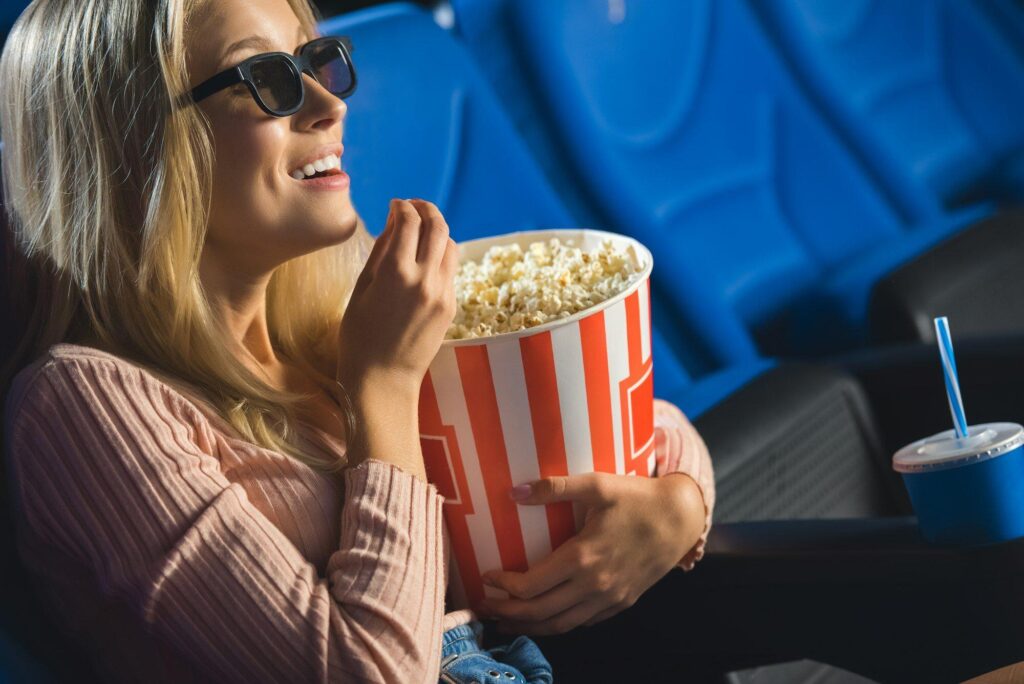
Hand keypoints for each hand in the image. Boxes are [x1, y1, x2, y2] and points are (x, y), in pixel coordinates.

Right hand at [336, 199, 457, 474]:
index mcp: (396, 272)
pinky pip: (451, 269)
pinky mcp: (451, 306)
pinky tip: (427, 259)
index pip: (408, 221)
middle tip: (414, 206)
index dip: (402, 206)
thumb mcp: (360, 290)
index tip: (395, 205)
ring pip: (450, 245)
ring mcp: (443, 292)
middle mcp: (425, 278)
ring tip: (422, 232)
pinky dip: (442, 255)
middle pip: (437, 226)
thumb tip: (393, 224)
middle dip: (425, 209)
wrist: (383, 380)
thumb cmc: (359, 337)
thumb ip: (379, 252)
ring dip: (437, 231)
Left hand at [475, 467, 704, 635]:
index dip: (503, 586)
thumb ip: (554, 487)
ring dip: (530, 626)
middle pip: (540, 612)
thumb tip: (514, 491)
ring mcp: (610, 598)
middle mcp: (594, 585)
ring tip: (507, 621)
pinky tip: (547, 618)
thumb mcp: (597, 484)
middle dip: (507, 613)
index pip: (531, 585)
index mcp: (583, 557)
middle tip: (485, 606)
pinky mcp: (622, 602)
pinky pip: (583, 623)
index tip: (487, 577)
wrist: (681, 518)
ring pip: (561, 625)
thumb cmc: (638, 498)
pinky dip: (559, 625)